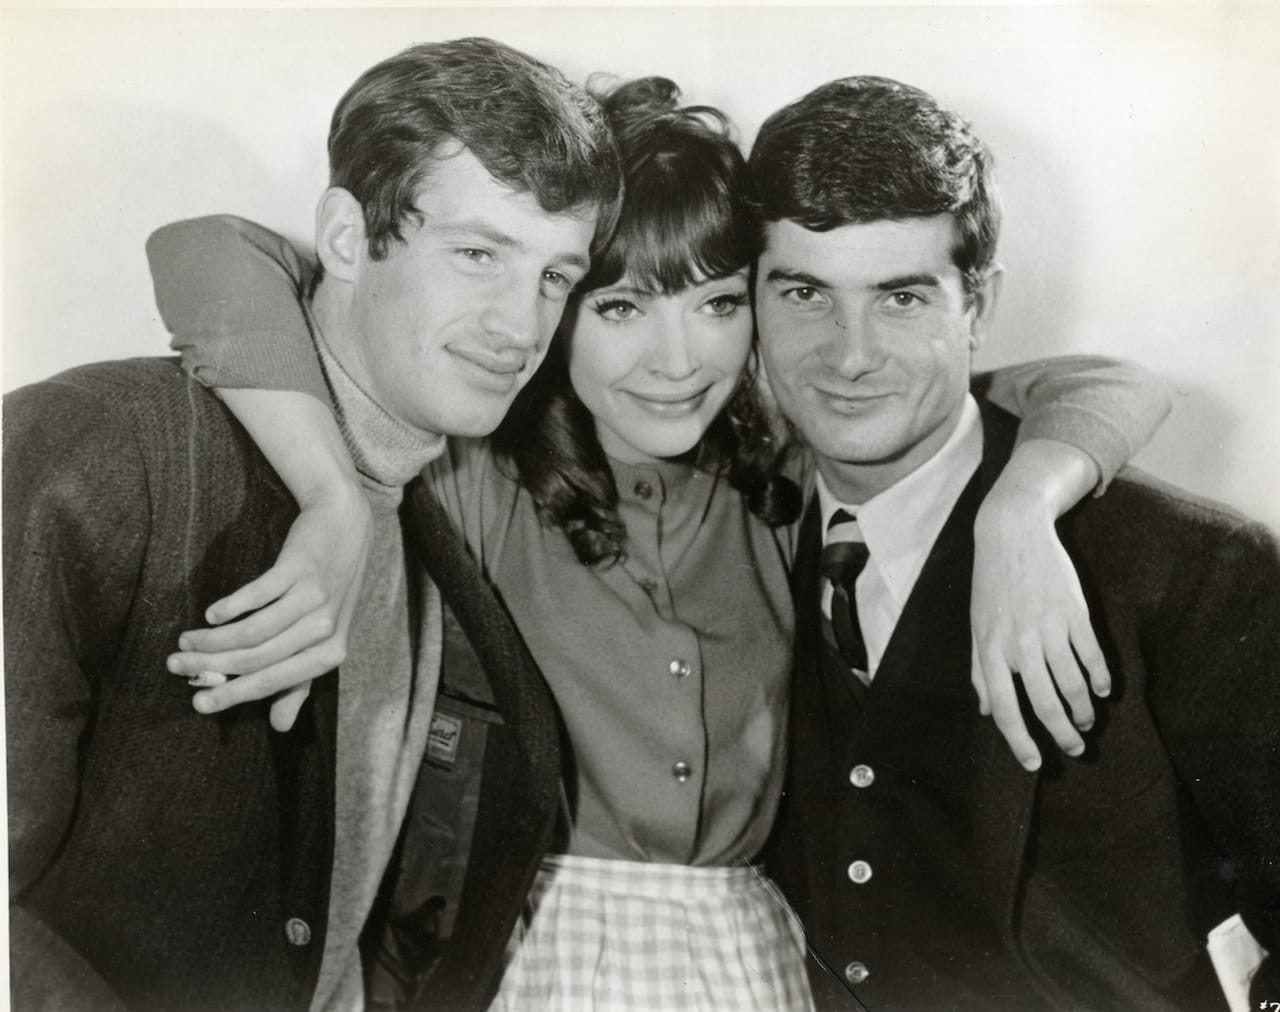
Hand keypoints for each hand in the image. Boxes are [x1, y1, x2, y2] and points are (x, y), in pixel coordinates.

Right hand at [166, 484, 372, 730]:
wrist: (346, 526)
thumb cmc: (331, 588)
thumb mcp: (325, 637)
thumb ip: (300, 681)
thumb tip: (280, 727)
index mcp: (330, 654)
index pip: (273, 682)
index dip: (233, 694)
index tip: (197, 703)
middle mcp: (324, 629)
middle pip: (257, 658)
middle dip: (210, 668)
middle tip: (176, 667)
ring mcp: (314, 598)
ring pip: (252, 631)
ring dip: (211, 640)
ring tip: (185, 641)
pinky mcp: (299, 568)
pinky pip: (257, 595)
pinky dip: (229, 608)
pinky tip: (210, 615)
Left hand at [971, 444, 1111, 770]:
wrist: (1012, 533)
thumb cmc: (991, 584)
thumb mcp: (976, 626)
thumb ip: (980, 670)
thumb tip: (985, 710)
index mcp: (989, 649)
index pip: (1004, 708)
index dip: (1019, 741)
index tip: (1033, 764)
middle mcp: (1018, 644)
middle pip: (1044, 703)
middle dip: (1061, 734)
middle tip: (1075, 750)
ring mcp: (1048, 628)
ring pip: (1072, 684)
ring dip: (1082, 710)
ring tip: (1087, 722)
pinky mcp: (1075, 614)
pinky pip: (1092, 657)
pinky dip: (1099, 679)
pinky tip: (1102, 691)